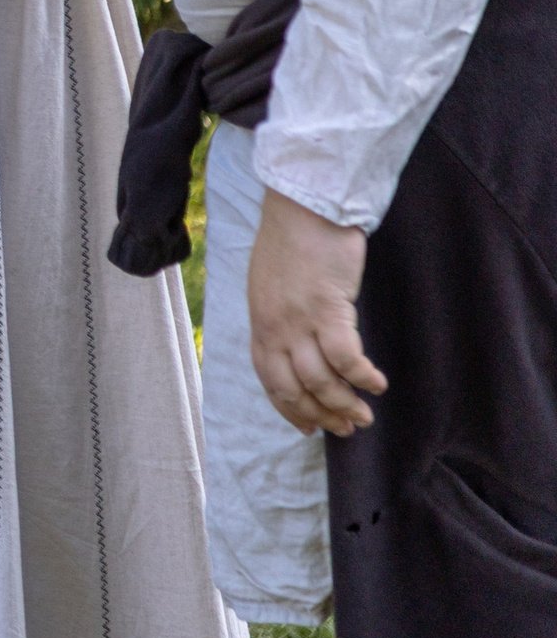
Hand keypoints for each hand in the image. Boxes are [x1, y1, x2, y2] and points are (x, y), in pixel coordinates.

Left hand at [249, 189, 387, 435]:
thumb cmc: (292, 242)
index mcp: (259, 323)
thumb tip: (296, 347)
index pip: (269, 380)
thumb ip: (279, 318)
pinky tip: (377, 384)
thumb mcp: (271, 286)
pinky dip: (362, 377)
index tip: (309, 427)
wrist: (303, 208)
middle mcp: (273, 328)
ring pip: (319, 380)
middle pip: (293, 388)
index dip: (289, 409)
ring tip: (364, 416)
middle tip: (346, 428)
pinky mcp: (327, 309)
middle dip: (320, 415)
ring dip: (343, 404)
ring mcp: (298, 321)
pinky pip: (345, 357)